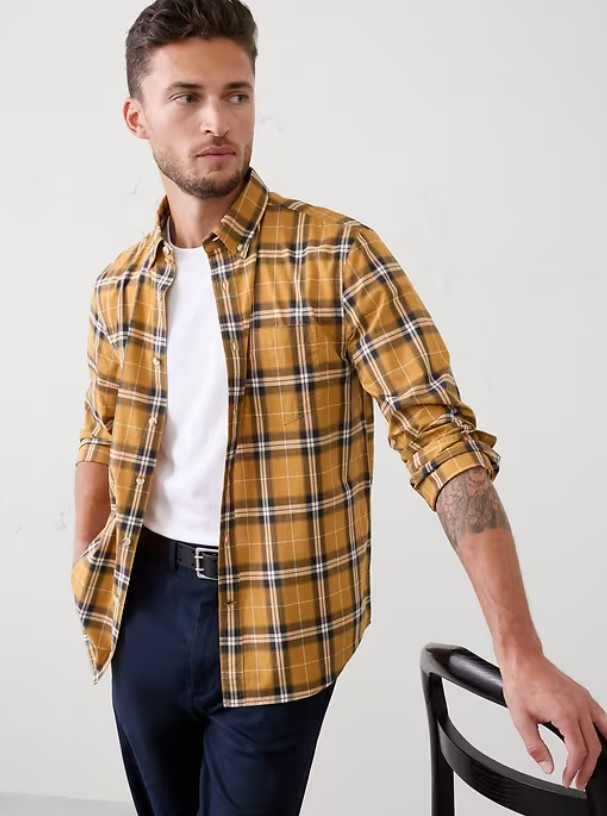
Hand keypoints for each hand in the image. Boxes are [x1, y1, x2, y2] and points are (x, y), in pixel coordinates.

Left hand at [501, 653, 606, 789]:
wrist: (522, 660)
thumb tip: (547, 766)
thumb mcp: (520, 719)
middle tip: (578, 780)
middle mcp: (579, 706)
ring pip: (603, 733)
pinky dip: (604, 732)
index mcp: (564, 714)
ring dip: (598, 754)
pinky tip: (600, 741)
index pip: (578, 752)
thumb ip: (535, 747)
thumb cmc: (521, 682)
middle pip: (594, 747)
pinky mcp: (583, 694)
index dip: (574, 771)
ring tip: (589, 767)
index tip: (568, 779)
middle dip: (587, 769)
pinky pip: (602, 717)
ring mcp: (583, 699)